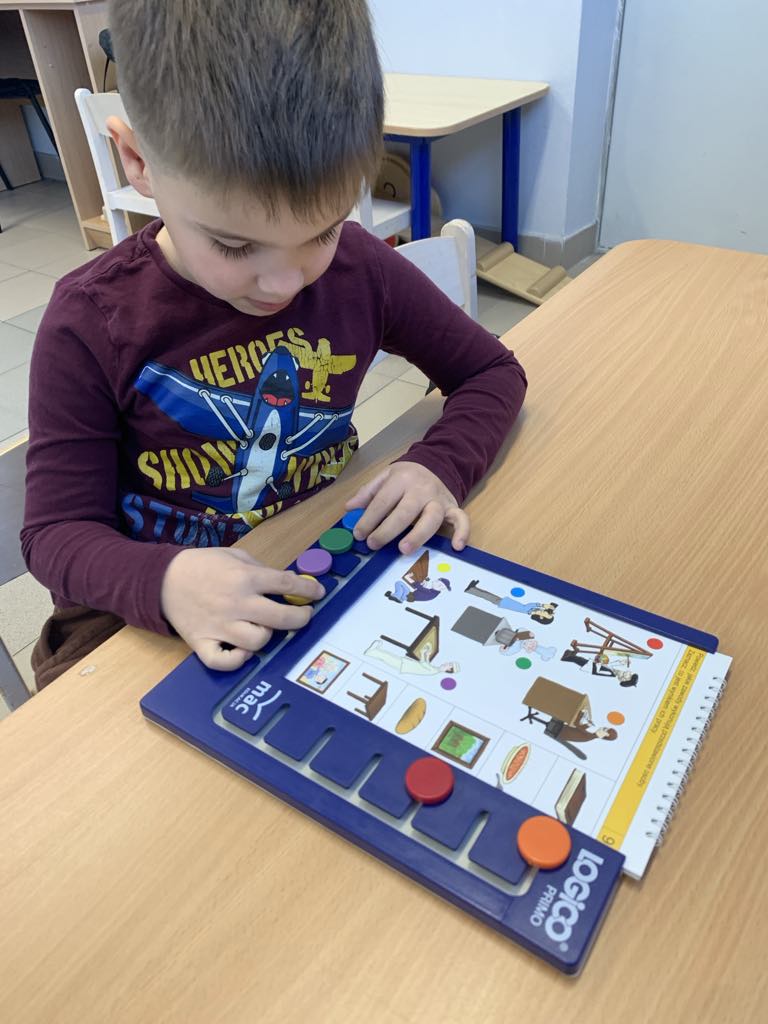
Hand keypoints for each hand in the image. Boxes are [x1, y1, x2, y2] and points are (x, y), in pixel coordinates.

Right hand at [160, 547, 323, 670]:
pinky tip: (242, 650)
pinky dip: (237, 659)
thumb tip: (288, 584)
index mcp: (245, 578)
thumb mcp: (235, 556)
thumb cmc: (203, 565)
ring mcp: (219, 626)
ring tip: (264, 628)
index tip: (317, 593)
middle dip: (301, 618)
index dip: (308, 590)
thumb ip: (261, 569)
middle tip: (303, 616)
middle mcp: (236, 603)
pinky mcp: (202, 643)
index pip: (287, 585)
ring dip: (267, 636)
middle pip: (280, 618)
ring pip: (258, 641)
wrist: (163, 578)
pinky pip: (224, 662)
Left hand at [345, 461, 469, 554]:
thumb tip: (349, 508)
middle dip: (388, 529)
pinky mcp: (453, 507)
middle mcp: (421, 489)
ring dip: (418, 535)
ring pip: (431, 518)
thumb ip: (368, 492)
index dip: (369, 518)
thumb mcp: (386, 476)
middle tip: (374, 544)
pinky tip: (457, 546)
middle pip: (405, 511)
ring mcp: (438, 499)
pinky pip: (461, 519)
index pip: (383, 500)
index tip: (358, 534)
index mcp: (401, 479)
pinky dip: (462, 532)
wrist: (438, 463)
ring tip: (404, 549)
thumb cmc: (408, 475)